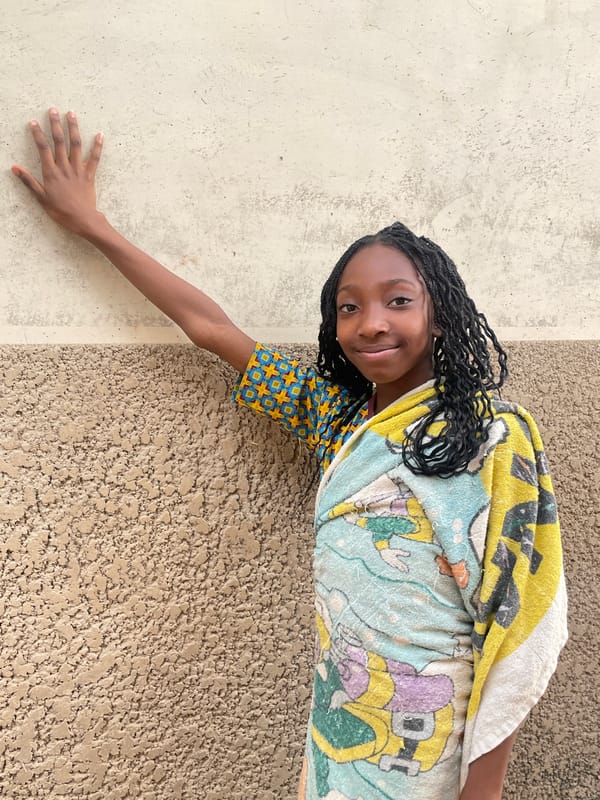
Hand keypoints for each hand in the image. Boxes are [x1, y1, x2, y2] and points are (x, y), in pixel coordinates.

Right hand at [11, 107, 103, 236]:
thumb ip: (29, 181)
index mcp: (51, 173)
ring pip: (76, 145)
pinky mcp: (90, 175)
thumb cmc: (61, 211)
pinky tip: (100, 135)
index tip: (33, 122)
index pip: (43, 148)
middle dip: (55, 124)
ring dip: (74, 128)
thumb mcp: (41, 198)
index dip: (37, 134)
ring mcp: (78, 170)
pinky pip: (95, 159)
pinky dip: (97, 146)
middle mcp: (64, 168)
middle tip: (53, 110)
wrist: (83, 220)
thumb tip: (14, 168)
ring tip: (71, 114)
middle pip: (59, 142)